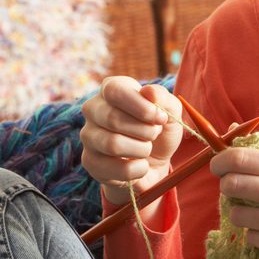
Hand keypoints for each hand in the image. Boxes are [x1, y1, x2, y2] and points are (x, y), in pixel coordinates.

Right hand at [80, 77, 182, 210]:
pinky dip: (138, 169)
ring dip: (141, 150)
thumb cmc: (159, 131)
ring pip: (112, 144)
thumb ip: (163, 98)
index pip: (115, 91)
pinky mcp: (90, 162)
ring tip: (146, 149)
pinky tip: (140, 165)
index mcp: (111, 88)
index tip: (160, 118)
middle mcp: (93, 109)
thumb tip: (148, 92)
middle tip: (154, 135)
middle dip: (145, 131)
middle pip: (113, 119)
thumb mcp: (170, 112)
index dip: (141, 107)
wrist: (155, 163)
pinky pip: (116, 169)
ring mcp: (88, 136)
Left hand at [208, 144, 258, 258]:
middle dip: (226, 186)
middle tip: (233, 188)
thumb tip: (229, 133)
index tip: (216, 165)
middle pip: (233, 184)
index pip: (242, 158)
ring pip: (237, 213)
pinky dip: (256, 233)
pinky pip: (251, 237)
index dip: (220, 161)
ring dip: (242, 212)